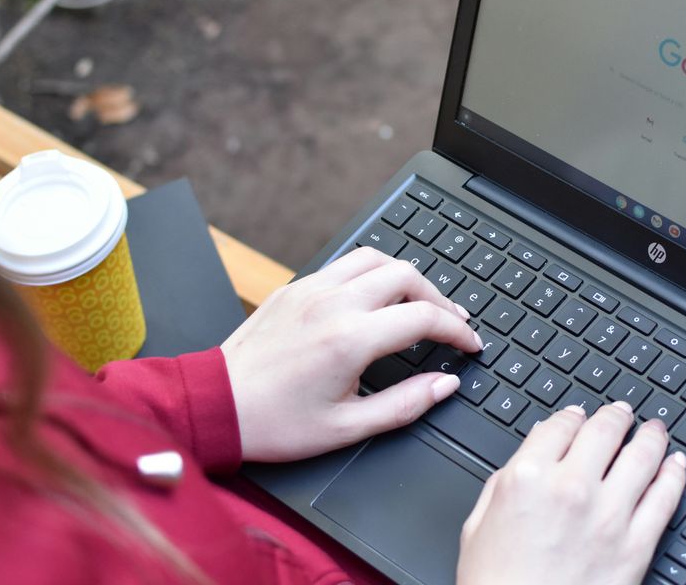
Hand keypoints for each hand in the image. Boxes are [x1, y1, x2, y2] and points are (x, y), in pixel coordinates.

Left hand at [221, 246, 481, 462]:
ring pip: (376, 257)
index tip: (470, 344)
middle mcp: (333, 303)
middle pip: (407, 275)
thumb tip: (445, 384)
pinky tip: (378, 297)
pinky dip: (373, 273)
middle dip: (439, 298)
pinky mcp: (294, 287)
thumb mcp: (347, 428)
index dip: (457, 331)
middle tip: (452, 324)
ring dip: (407, 277)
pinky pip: (345, 263)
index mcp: (350, 339)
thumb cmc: (275, 423)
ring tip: (420, 303)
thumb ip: (406, 404)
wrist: (214, 406)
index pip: (424, 317)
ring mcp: (311, 289)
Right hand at [457, 402, 685, 584]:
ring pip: (642, 456)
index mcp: (526, 478)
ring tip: (655, 430)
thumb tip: (529, 453)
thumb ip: (504, 481)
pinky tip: (675, 465)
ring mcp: (608, 516)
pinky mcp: (636, 546)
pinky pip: (665, 498)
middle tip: (624, 413)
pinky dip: (674, 474)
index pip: (560, 424)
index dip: (573, 415)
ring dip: (651, 436)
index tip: (580, 415)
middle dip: (616, 415)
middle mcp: (570, 489)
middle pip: (605, 429)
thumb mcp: (478, 524)